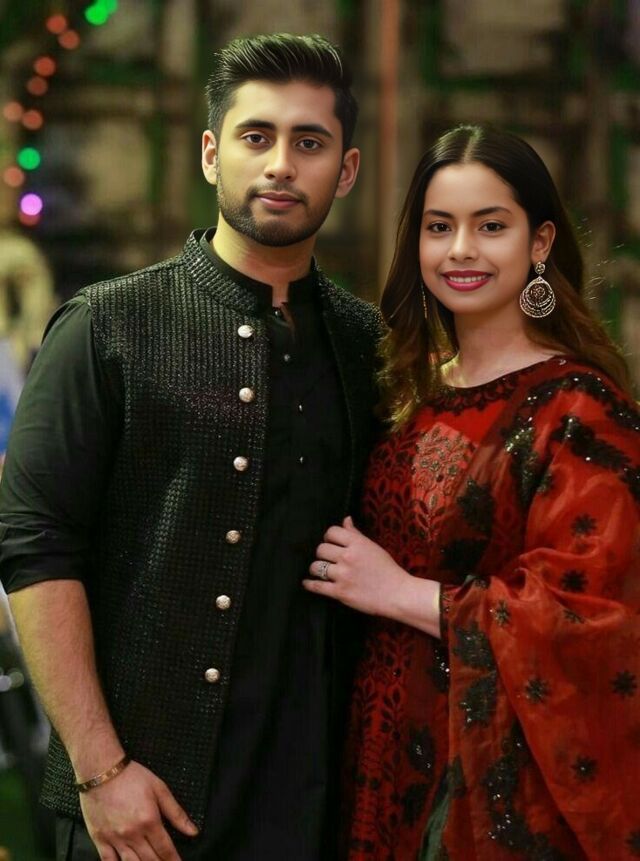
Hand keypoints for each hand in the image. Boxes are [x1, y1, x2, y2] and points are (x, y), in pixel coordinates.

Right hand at [79, 760, 197, 859]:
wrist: (102, 770)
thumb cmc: (132, 777)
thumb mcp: (160, 789)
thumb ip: (176, 813)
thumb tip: (193, 831)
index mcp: (149, 821)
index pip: (165, 849)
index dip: (174, 860)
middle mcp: (132, 834)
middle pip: (150, 860)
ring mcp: (115, 839)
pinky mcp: (100, 839)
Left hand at [304, 516, 409, 616]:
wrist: (398, 594)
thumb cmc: (388, 570)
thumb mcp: (373, 547)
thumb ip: (356, 534)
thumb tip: (345, 520)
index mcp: (358, 544)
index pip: (331, 532)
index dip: (329, 537)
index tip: (330, 543)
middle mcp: (348, 557)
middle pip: (321, 549)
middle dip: (322, 554)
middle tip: (326, 559)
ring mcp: (343, 575)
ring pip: (316, 567)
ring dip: (316, 569)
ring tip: (320, 571)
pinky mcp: (340, 592)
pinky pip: (317, 586)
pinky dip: (309, 584)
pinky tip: (307, 582)